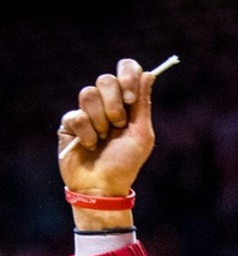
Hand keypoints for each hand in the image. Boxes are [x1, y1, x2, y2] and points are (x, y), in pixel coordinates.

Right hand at [58, 58, 155, 198]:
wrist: (103, 185)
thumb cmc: (125, 163)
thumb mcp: (141, 134)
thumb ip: (142, 104)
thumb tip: (150, 74)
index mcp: (128, 103)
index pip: (127, 70)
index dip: (127, 76)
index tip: (130, 98)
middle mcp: (107, 103)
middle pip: (106, 80)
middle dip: (114, 105)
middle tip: (118, 126)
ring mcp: (87, 111)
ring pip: (88, 94)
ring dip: (100, 121)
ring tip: (103, 139)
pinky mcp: (69, 122)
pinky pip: (76, 116)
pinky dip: (87, 134)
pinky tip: (90, 146)